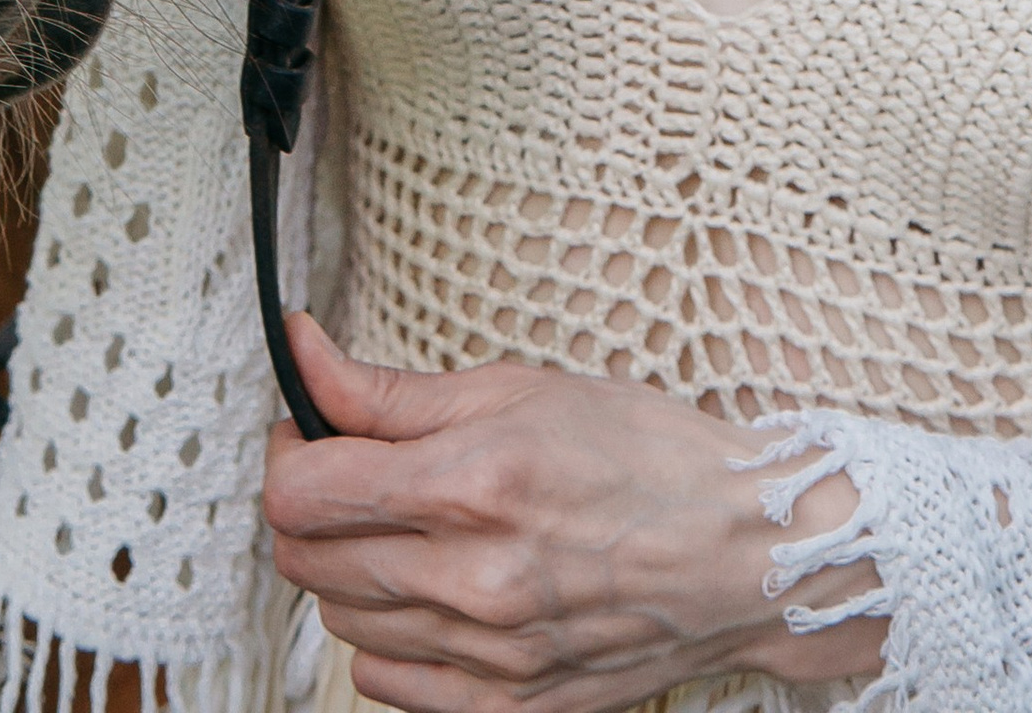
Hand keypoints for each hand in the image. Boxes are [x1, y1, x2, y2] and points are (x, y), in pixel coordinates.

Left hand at [262, 314, 884, 712]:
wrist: (743, 551)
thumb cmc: (642, 454)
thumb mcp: (517, 387)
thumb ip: (392, 390)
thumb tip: (304, 355)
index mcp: (473, 482)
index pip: (303, 494)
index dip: (289, 452)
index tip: (309, 431)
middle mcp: (473, 579)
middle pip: (308, 560)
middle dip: (312, 506)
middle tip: (354, 470)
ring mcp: (489, 655)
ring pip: (343, 620)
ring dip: (350, 568)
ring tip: (402, 527)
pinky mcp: (506, 706)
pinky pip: (387, 682)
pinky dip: (388, 635)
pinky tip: (429, 591)